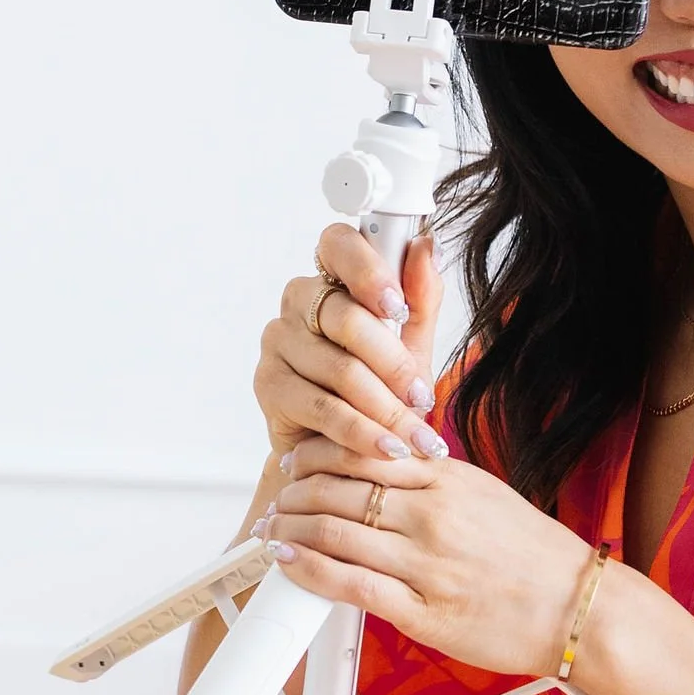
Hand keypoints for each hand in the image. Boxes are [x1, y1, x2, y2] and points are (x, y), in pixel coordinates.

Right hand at [254, 225, 447, 470]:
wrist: (344, 444)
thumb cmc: (380, 385)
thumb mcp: (411, 343)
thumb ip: (420, 298)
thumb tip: (425, 247)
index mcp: (332, 276)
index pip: (339, 245)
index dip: (369, 272)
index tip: (398, 308)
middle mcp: (298, 301)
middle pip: (344, 318)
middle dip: (392, 363)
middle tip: (422, 396)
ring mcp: (277, 341)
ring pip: (339, 369)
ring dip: (386, 409)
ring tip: (418, 437)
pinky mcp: (268, 384)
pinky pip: (322, 408)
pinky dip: (362, 433)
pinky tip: (389, 450)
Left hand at [261, 444, 591, 678]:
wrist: (578, 609)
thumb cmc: (536, 558)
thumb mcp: (487, 495)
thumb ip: (435, 481)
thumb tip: (388, 466)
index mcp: (448, 480)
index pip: (363, 450)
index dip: (317, 453)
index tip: (298, 460)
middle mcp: (433, 514)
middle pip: (338, 487)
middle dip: (294, 492)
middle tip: (277, 500)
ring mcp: (426, 563)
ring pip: (335, 532)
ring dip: (291, 529)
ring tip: (274, 532)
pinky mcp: (423, 611)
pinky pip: (351, 585)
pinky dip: (311, 571)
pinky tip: (290, 563)